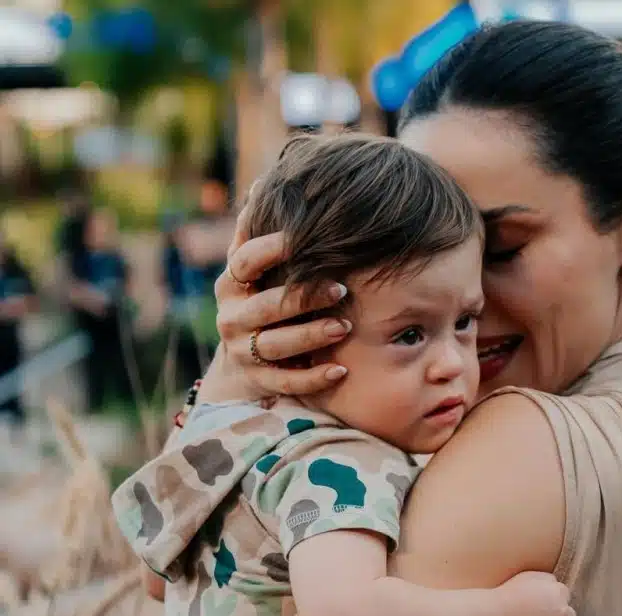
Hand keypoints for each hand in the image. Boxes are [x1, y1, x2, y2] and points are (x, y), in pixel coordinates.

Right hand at [206, 182, 351, 400]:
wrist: (241, 363)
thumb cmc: (258, 301)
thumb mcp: (251, 271)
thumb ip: (256, 235)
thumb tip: (263, 181)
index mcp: (231, 285)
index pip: (246, 262)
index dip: (270, 249)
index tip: (302, 238)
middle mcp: (233, 318)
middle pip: (267, 306)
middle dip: (303, 297)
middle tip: (341, 288)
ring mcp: (245, 352)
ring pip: (278, 345)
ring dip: (311, 335)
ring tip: (344, 327)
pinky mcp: (261, 381)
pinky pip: (288, 382)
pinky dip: (314, 378)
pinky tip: (340, 371)